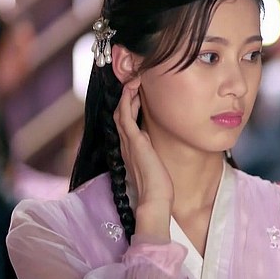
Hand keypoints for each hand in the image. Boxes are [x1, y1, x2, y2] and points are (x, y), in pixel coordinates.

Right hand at [114, 80, 172, 238]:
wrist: (156, 199)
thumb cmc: (159, 186)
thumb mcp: (156, 163)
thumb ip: (152, 151)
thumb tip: (155, 140)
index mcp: (131, 149)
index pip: (126, 122)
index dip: (129, 105)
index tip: (136, 92)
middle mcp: (126, 144)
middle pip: (120, 113)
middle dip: (126, 96)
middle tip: (133, 80)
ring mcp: (129, 142)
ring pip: (121, 111)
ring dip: (126, 94)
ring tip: (133, 79)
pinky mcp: (134, 142)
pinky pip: (126, 115)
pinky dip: (127, 100)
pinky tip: (132, 89)